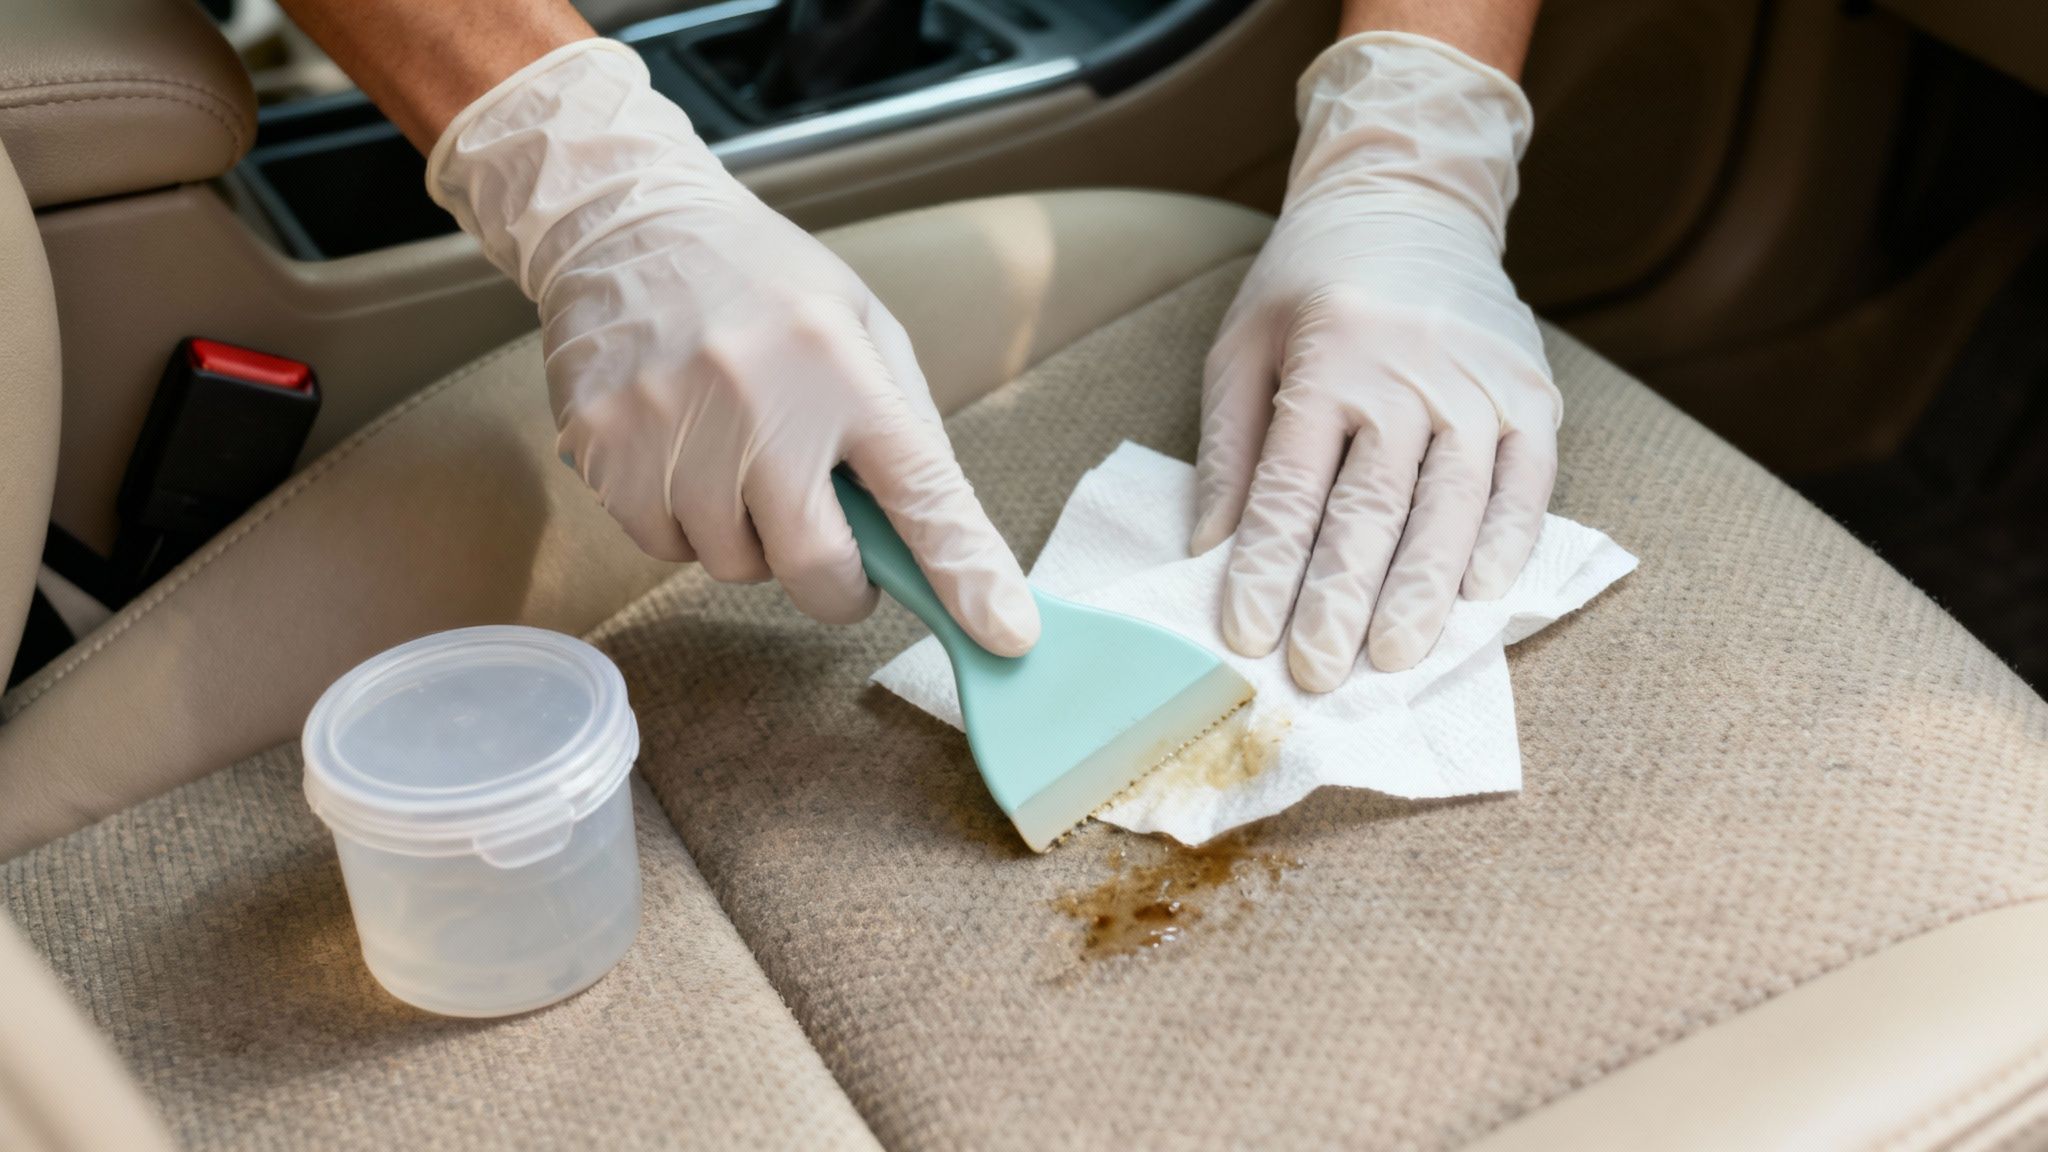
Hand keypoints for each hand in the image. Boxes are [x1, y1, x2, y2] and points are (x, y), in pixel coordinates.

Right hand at [427, 40, 1038, 654]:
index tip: (1003, 632)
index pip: (920, 491)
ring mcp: (672, 431)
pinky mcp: (605, 451)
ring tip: (733, 450)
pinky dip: (682, 520)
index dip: (965, 572)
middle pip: (817, 569)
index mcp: (841, 367)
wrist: (623, 219)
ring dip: (748, 536)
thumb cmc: (759, 279)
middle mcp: (758, 402)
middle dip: (838, 583)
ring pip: (733, 565)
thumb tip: (938, 534)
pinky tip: (680, 448)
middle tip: (832, 547)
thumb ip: (902, 423)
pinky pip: (663, 547)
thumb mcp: (859, 320)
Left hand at [1193, 31, 1560, 690]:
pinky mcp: (1534, 393)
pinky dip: (1508, 541)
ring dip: (1424, 591)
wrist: (1411, 194)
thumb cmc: (1309, 282)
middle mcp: (1408, 373)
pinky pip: (1527, 483)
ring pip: (1453, 506)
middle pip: (1373, 508)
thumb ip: (1228, 448)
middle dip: (1341, 600)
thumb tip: (1207, 550)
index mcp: (1327, 358)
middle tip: (1318, 675)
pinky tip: (1483, 598)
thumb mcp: (1242, 342)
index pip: (1292, 488)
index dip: (1267, 569)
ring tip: (1395, 660)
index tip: (1245, 637)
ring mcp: (1479, 385)